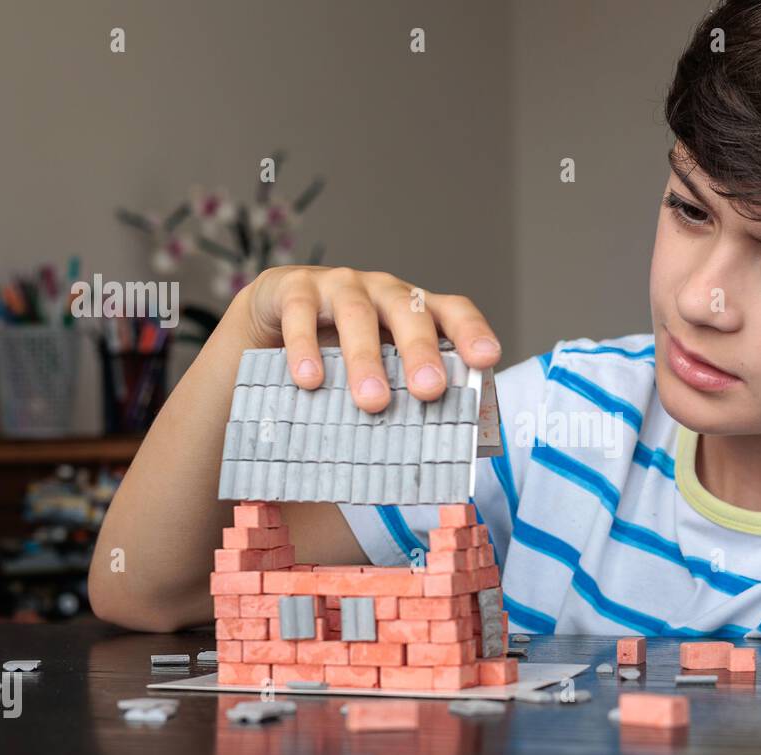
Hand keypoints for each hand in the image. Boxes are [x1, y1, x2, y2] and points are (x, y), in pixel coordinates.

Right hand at [232, 266, 501, 408]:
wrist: (273, 320)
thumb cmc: (340, 354)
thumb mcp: (379, 370)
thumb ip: (403, 397)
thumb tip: (433, 463)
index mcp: (414, 310)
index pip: (452, 311)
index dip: (471, 331)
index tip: (487, 359)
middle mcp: (383, 292)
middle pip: (409, 314)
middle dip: (421, 352)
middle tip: (429, 390)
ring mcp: (339, 285)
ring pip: (357, 315)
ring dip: (366, 360)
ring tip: (372, 402)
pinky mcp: (295, 288)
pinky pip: (301, 314)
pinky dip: (305, 348)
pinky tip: (310, 380)